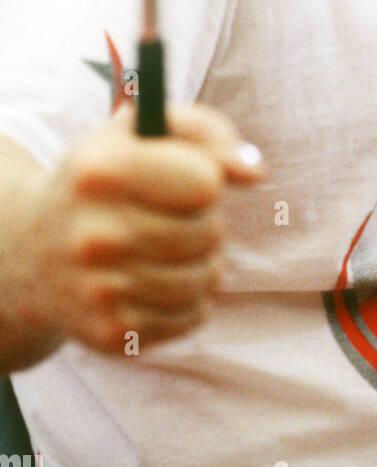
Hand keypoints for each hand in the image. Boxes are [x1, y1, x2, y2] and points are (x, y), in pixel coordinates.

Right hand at [8, 104, 262, 356]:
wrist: (31, 248)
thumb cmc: (105, 177)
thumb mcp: (143, 132)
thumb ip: (207, 133)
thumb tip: (254, 172)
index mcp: (101, 171)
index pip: (205, 183)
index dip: (204, 178)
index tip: (182, 179)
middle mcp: (94, 234)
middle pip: (210, 233)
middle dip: (204, 221)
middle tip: (173, 217)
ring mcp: (99, 291)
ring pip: (206, 279)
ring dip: (203, 262)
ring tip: (172, 249)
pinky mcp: (111, 334)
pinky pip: (192, 316)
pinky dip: (190, 299)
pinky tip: (159, 280)